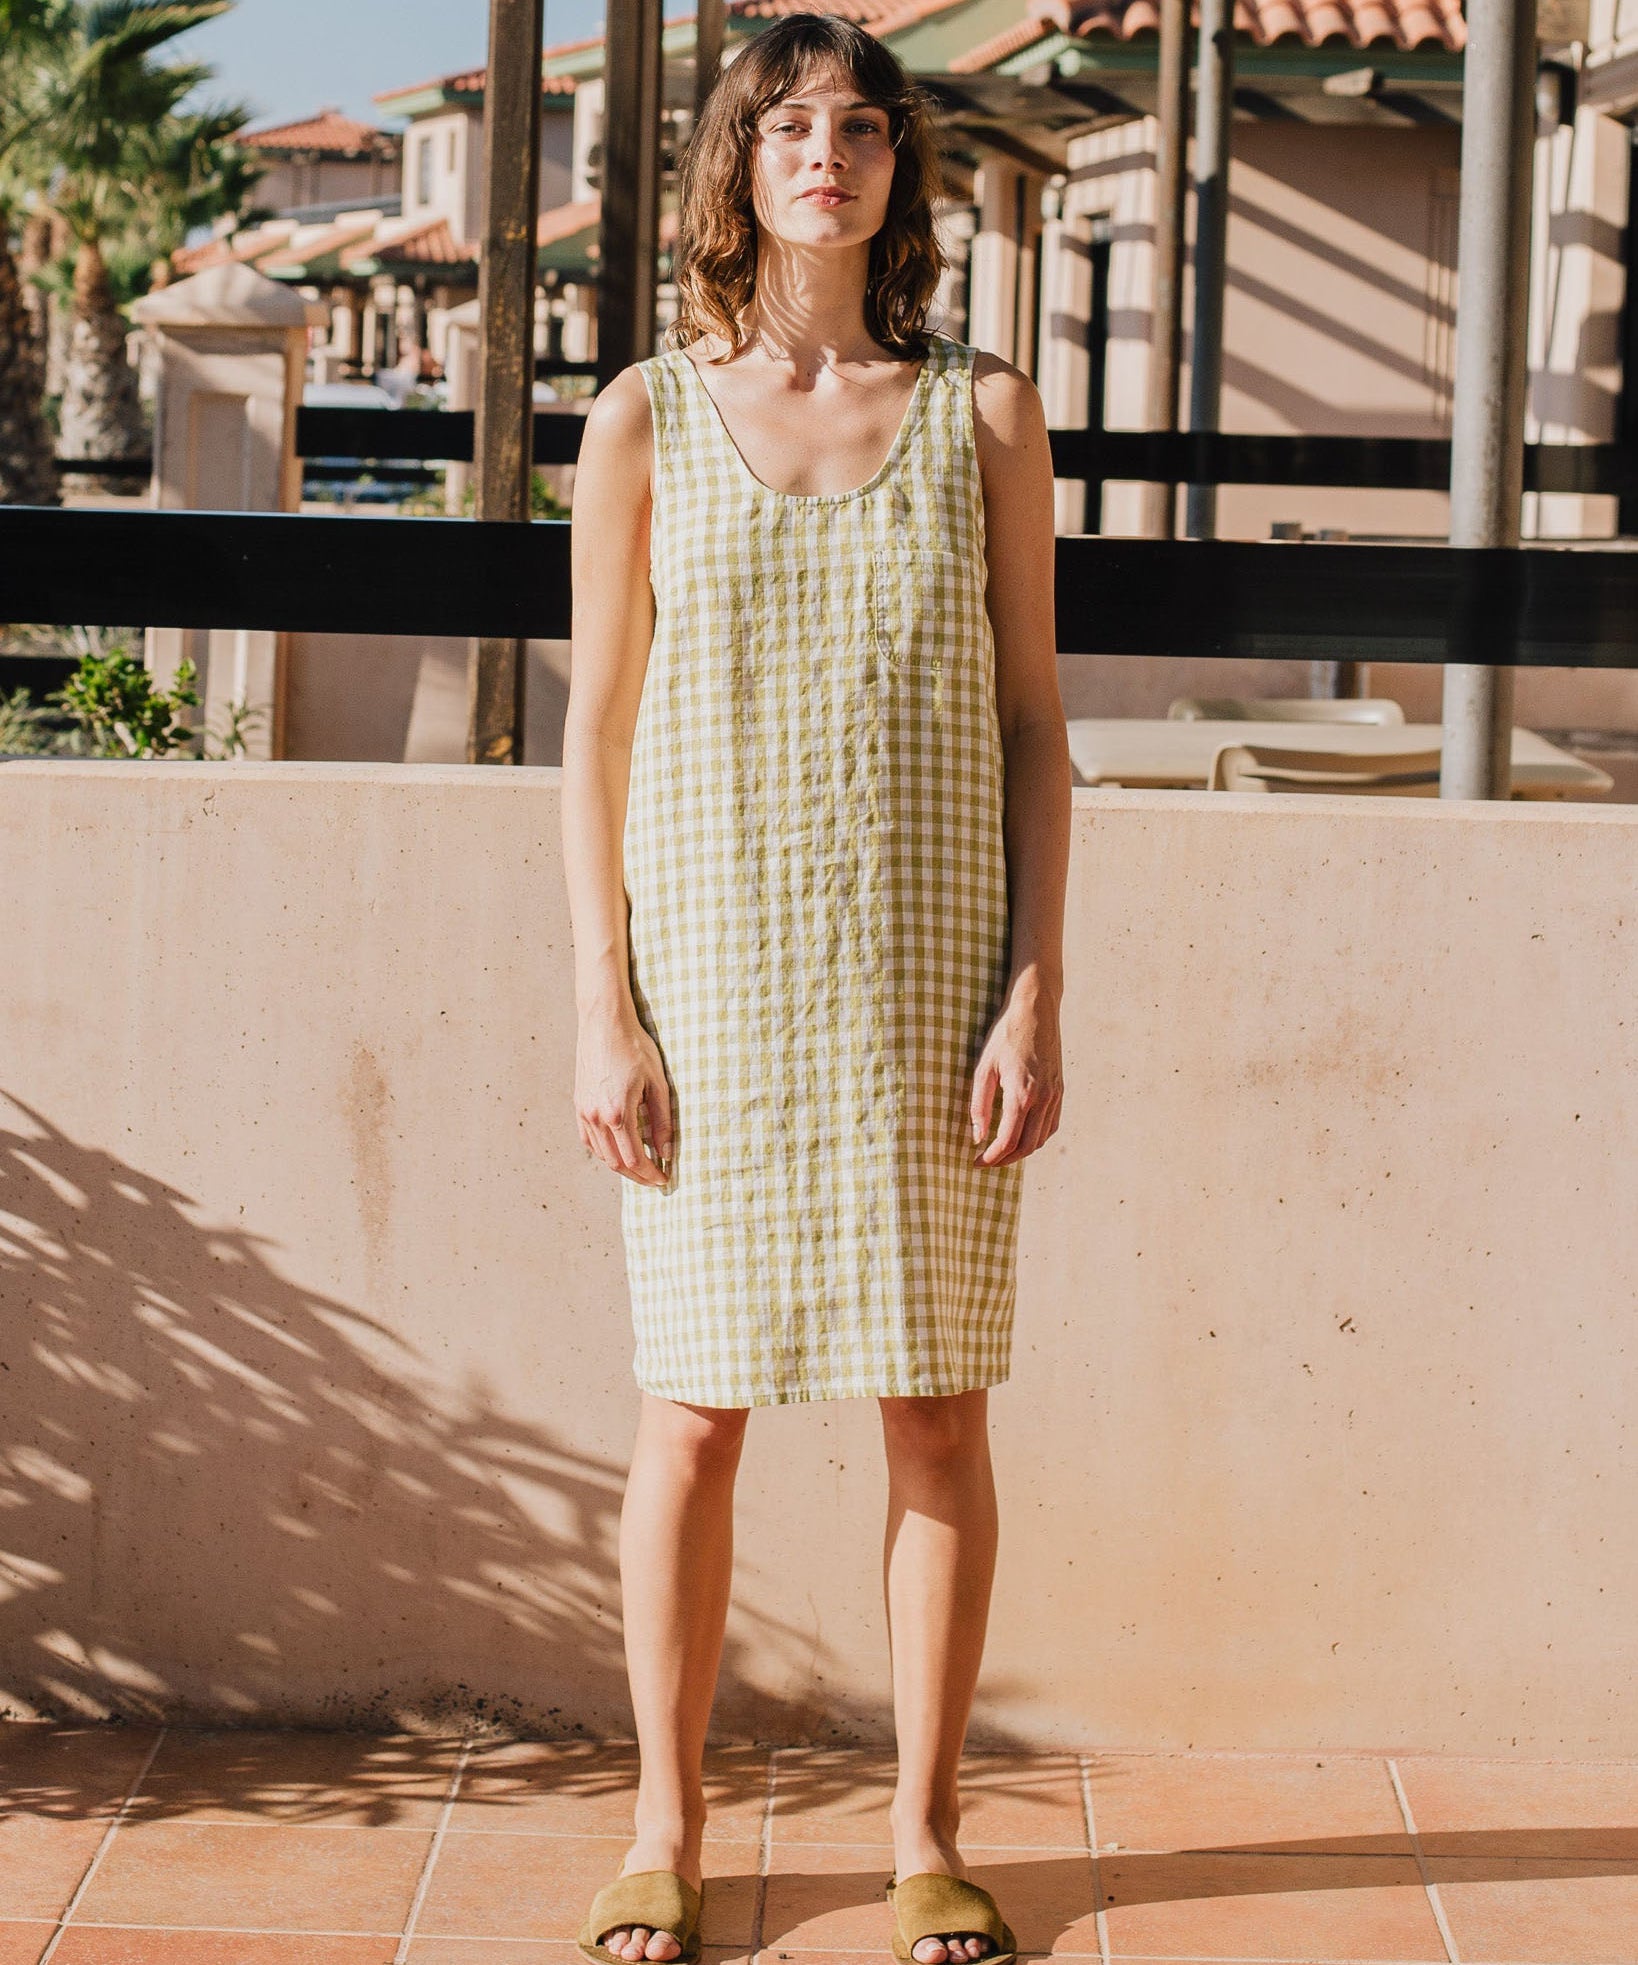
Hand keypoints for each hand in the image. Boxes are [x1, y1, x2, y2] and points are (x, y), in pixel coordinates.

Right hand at [575, 1004, 672, 1184]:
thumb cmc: (634, 1048)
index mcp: (618, 1112)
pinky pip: (589, 1140)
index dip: (650, 1174)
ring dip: (621, 1166)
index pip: (634, 1159)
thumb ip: (662, 1121)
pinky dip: (604, 1152)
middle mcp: (596, 1117)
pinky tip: (618, 1151)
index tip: (664, 1179)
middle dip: (637, 1176)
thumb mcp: (657, 1083)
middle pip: (616, 1163)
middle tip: (655, 1179)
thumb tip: (666, 1152)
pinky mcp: (578, 1105)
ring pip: (601, 1154)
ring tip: (641, 1167)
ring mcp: (584, 1112)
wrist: (604, 1024)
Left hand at [970, 974, 1062, 1166]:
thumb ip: (979, 1104)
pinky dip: (1037, 1137)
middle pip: (1026, 1146)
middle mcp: (1044, 1098)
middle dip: (1005, 1160)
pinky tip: (1021, 1136)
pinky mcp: (1061, 1090)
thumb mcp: (983, 1067)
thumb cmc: (1005, 1035)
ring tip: (1000, 1152)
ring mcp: (1056, 1095)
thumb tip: (977, 1136)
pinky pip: (1051, 1125)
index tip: (976, 1162)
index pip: (1008, 1140)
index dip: (991, 1157)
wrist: (1036, 1010)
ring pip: (1041, 1139)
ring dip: (1021, 1151)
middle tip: (986, 1162)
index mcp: (1022, 1093)